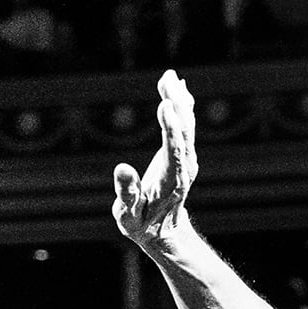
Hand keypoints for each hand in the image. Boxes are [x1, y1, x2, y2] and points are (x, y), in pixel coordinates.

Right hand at [113, 71, 196, 245]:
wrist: (163, 231)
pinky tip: (178, 86)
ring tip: (169, 77)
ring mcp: (187, 159)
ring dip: (179, 100)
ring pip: (187, 125)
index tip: (166, 103)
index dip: (172, 127)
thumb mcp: (129, 214)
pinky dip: (182, 106)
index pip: (174, 149)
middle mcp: (185, 167)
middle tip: (167, 80)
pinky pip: (185, 126)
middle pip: (184, 132)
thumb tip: (120, 168)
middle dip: (177, 105)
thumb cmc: (141, 223)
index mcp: (172, 180)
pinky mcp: (183, 154)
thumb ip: (127, 192)